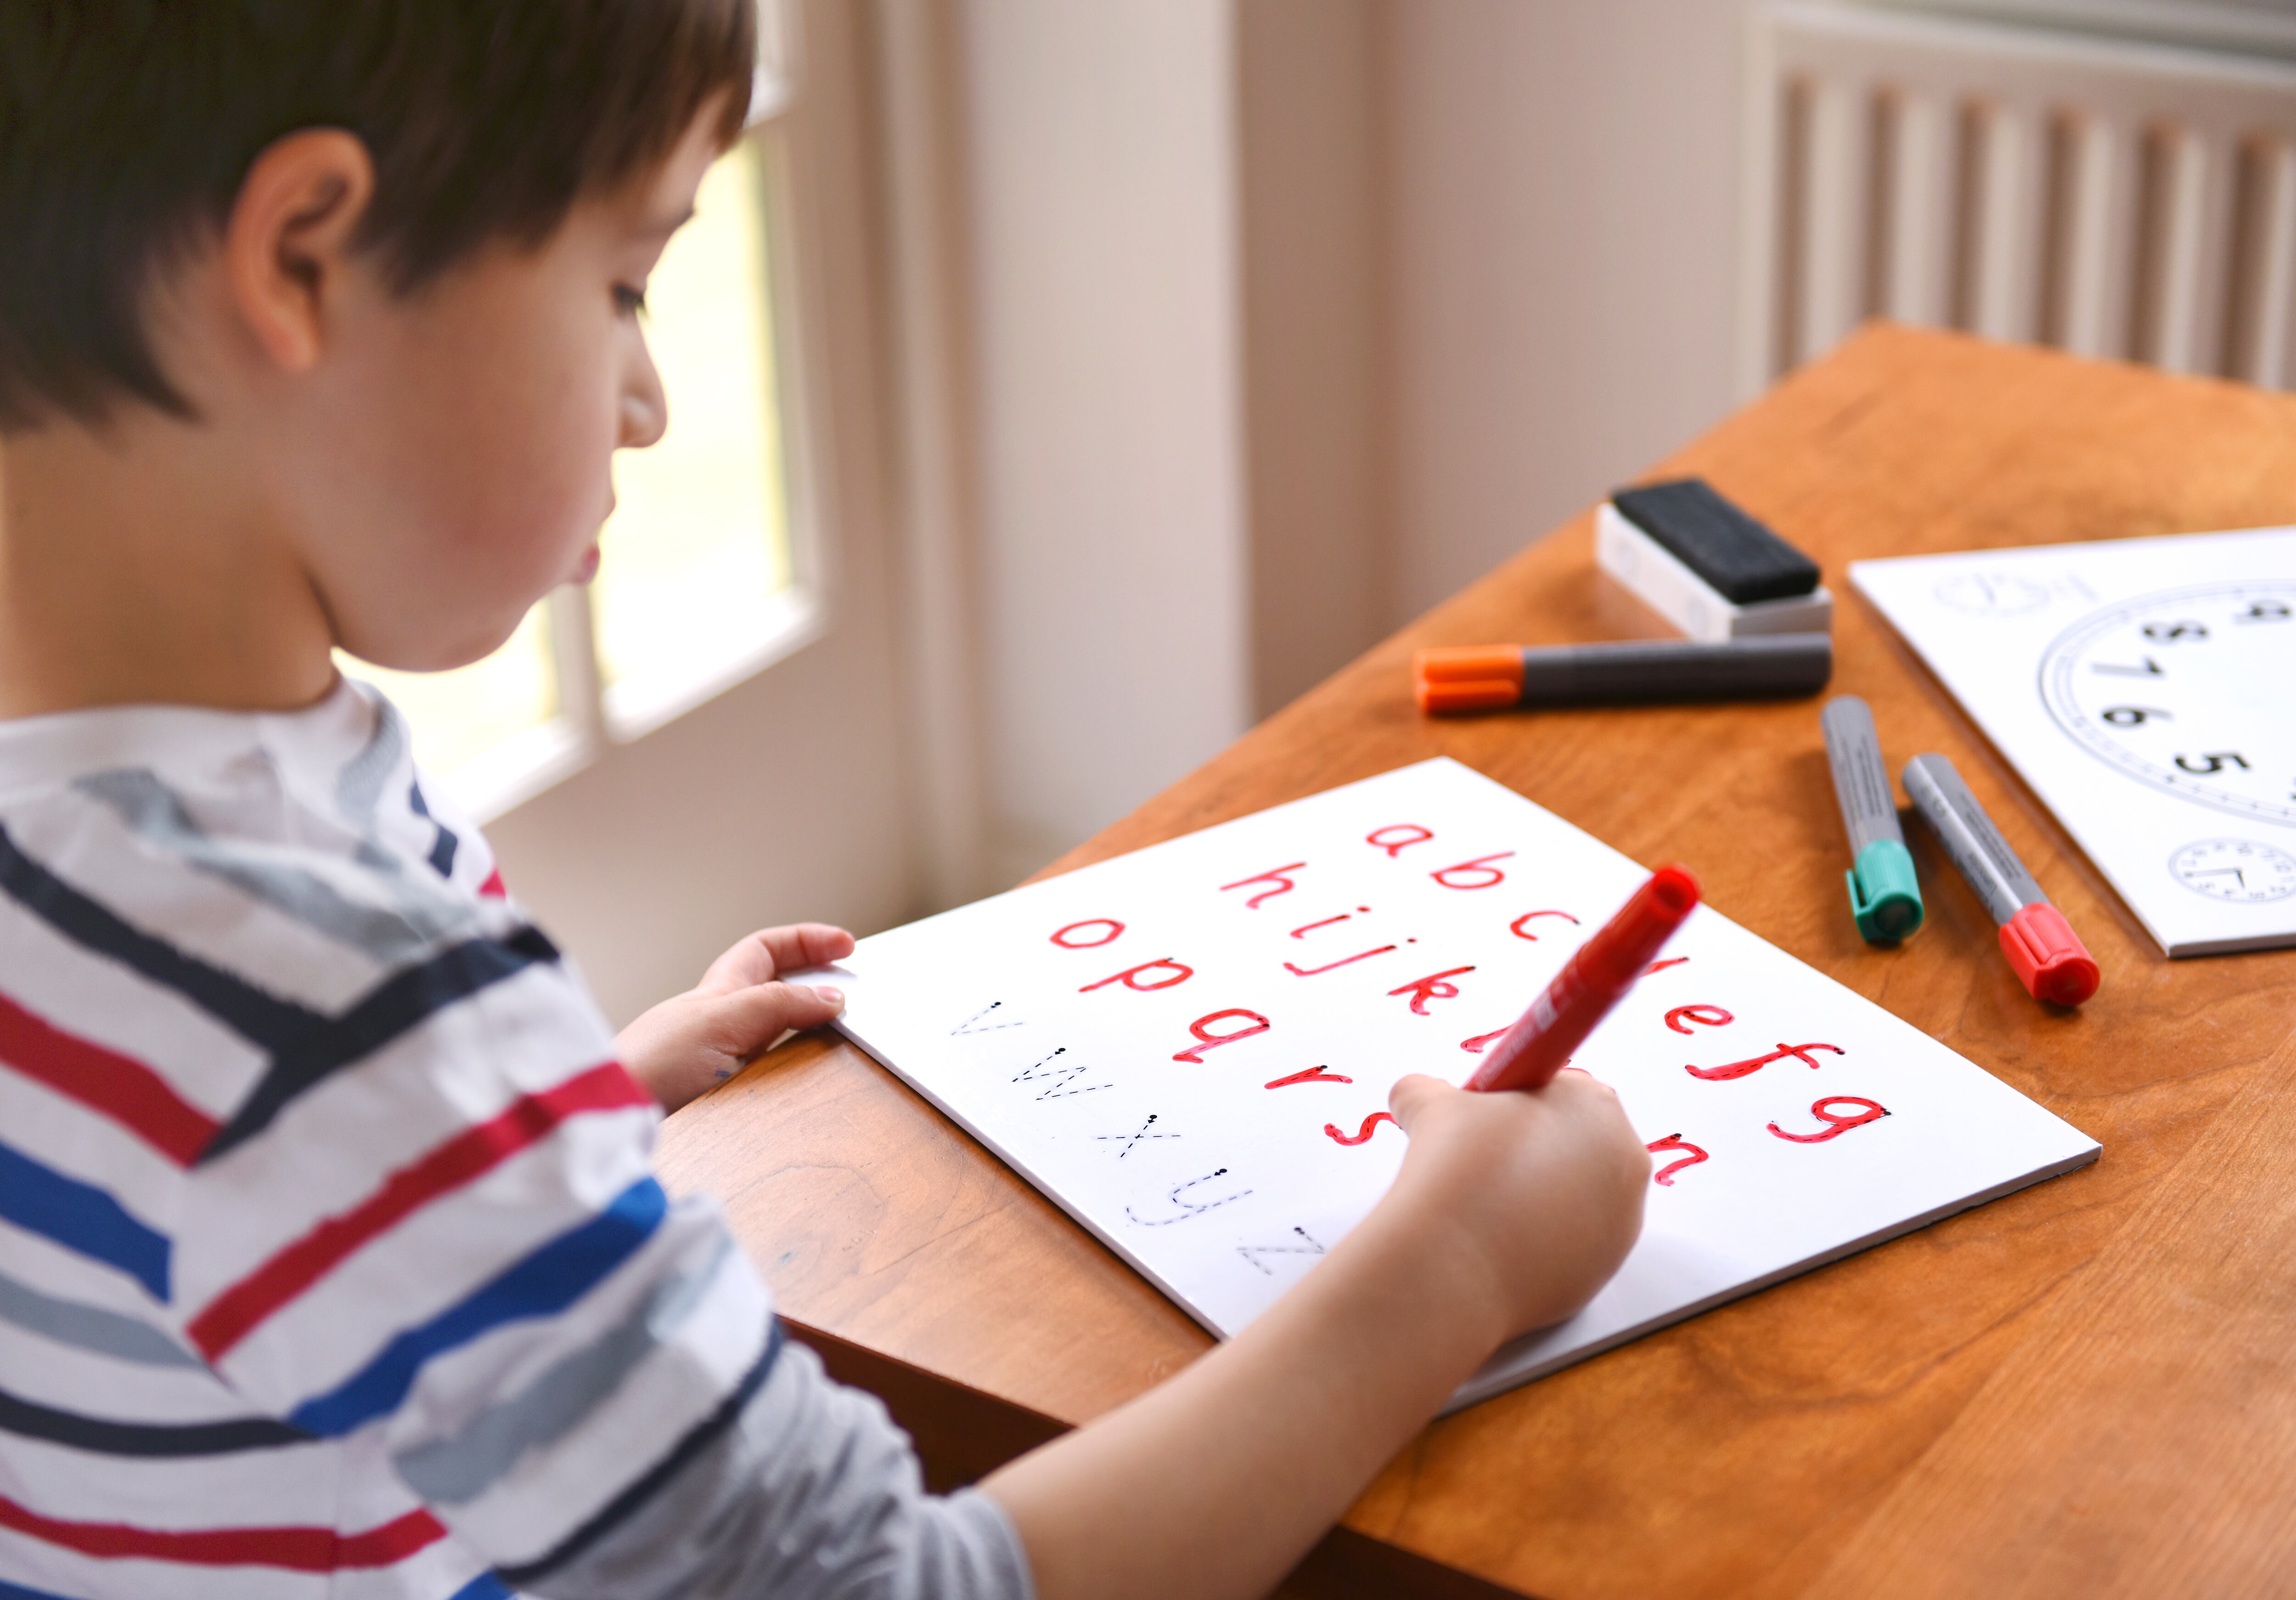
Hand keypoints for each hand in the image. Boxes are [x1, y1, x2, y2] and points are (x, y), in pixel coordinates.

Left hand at [615, 924, 854, 1112]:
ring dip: (814, 1034)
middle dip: (819, 986)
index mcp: (719, 992)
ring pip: (780, 1035)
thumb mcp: (722, 1021)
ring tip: (845, 1039)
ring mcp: (724, 1063)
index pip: (768, 950)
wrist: (608, 1120)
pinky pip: (775, 1076)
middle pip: (780, 991)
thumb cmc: (648, 1065)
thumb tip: (832, 997)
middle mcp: (722, 1023)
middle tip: (857, 994)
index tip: (847, 945)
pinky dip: (800, 1073)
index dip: (807, 941)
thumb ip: (778, 1005)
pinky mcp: (725, 1100)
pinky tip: (814, 1083)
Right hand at [1379, 1069, 1648, 1342]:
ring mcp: (1624, 1217)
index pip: (1558, 1088)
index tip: (1485, 1124)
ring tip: (1489, 1206)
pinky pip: (1577, 1240)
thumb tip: (1421, 1094)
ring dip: (1540, 1194)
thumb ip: (1431, 1090)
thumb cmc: (1457, 1178)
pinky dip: (1545, 1238)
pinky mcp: (1610, 1267)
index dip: (1515, 1104)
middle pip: (1575, 1140)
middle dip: (1533, 1148)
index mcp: (1593, 1103)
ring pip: (1577, 1192)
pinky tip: (1503, 1241)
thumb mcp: (1431, 1106)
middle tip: (1484, 1166)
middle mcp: (1624, 1156)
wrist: (1455, 1268)